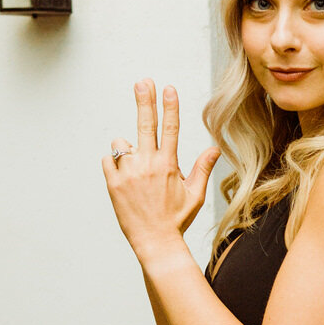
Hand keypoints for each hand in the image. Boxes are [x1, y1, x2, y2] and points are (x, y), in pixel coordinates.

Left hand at [102, 79, 220, 262]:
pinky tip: (124, 179)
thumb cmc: (176, 219)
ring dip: (126, 148)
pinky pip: (108, 160)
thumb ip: (202, 168)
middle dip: (144, 100)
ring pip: (121, 143)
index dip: (169, 106)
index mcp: (168, 165)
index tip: (168, 88)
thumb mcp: (194, 195)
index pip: (170, 128)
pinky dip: (114, 164)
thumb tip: (215, 148)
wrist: (155, 242)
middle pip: (145, 124)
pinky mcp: (113, 183)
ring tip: (135, 168)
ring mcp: (129, 173)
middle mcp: (148, 165)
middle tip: (142, 82)